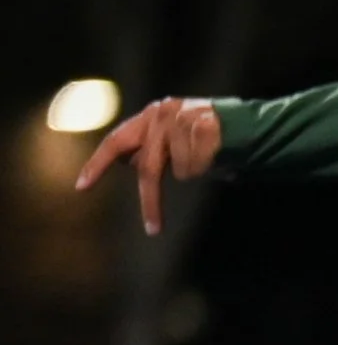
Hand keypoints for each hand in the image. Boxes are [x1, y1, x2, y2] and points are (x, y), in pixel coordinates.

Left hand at [76, 98, 223, 235]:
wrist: (249, 123)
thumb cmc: (211, 136)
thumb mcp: (175, 138)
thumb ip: (155, 148)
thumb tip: (134, 164)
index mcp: (150, 115)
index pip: (116, 141)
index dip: (99, 165)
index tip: (82, 187)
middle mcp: (161, 115)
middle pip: (148, 168)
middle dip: (152, 200)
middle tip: (153, 229)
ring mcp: (181, 122)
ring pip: (181, 171)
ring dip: (196, 171)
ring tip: (211, 159)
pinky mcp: (201, 130)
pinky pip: (199, 167)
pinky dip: (209, 167)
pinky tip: (219, 156)